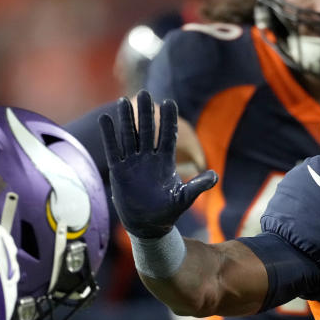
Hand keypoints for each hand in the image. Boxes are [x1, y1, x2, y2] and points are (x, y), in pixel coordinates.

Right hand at [99, 90, 216, 238]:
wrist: (149, 225)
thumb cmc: (168, 212)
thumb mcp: (184, 199)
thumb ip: (197, 186)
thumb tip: (215, 176)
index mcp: (165, 161)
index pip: (167, 135)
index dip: (168, 120)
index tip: (169, 102)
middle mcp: (149, 158)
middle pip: (147, 131)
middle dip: (146, 113)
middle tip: (146, 93)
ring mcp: (133, 163)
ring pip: (129, 136)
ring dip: (126, 120)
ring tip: (123, 101)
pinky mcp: (119, 171)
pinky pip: (113, 150)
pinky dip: (109, 135)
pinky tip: (105, 119)